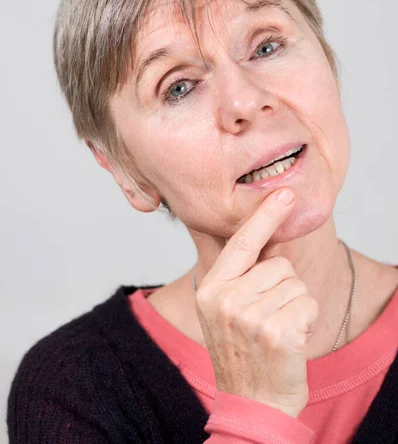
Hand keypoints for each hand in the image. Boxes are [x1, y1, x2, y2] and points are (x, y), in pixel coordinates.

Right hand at [194, 187, 318, 418]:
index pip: (242, 244)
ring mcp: (251, 317)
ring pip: (296, 283)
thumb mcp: (223, 311)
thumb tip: (268, 236)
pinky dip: (307, 318)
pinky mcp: (278, 332)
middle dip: (283, 286)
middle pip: (278, 264)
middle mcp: (226, 300)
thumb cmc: (242, 353)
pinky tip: (290, 341)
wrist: (250, 403)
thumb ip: (239, 276)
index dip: (265, 216)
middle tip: (268, 318)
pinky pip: (308, 302)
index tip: (284, 193)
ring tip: (277, 330)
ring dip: (295, 304)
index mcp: (210, 290)